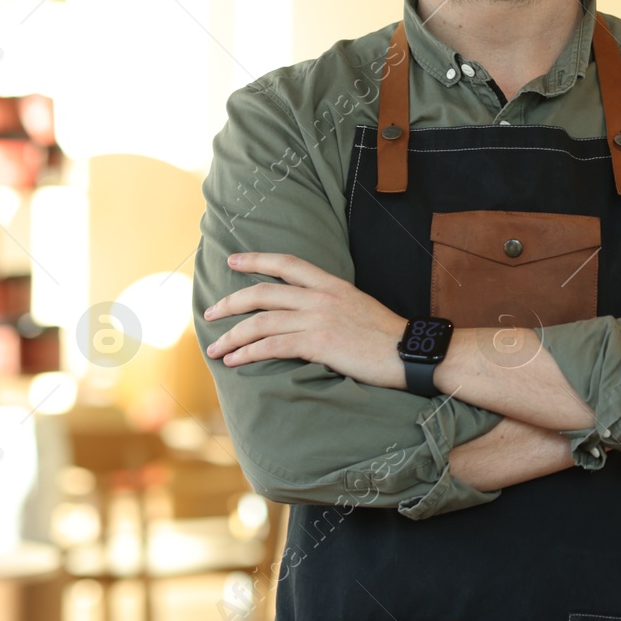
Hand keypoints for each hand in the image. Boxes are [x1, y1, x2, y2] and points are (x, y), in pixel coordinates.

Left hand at [202, 252, 408, 388]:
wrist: (409, 352)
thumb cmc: (387, 336)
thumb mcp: (358, 307)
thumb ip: (331, 303)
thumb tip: (307, 313)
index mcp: (332, 284)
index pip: (287, 263)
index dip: (256, 260)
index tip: (233, 261)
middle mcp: (321, 297)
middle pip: (263, 293)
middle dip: (230, 302)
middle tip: (210, 314)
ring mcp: (319, 319)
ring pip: (261, 321)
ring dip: (232, 335)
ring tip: (215, 348)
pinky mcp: (319, 343)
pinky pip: (272, 345)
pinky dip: (248, 353)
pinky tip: (235, 360)